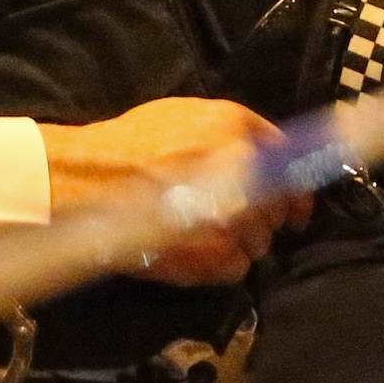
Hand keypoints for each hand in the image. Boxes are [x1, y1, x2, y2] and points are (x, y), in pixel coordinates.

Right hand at [38, 96, 306, 284]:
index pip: (289, 159)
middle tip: (236, 220)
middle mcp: (244, 170)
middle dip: (264, 217)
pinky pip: (237, 267)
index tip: (295, 206)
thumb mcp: (184, 114)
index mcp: (235, 129)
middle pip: (279, 206)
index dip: (296, 186)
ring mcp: (233, 217)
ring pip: (261, 242)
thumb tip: (270, 153)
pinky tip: (195, 253)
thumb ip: (233, 129)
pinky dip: (221, 265)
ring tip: (205, 236)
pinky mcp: (216, 255)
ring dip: (241, 242)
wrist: (87, 183)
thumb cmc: (128, 144)